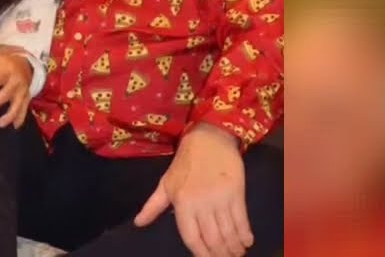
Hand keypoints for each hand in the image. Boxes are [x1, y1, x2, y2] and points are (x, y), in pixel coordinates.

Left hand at [0, 46, 34, 128]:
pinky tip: (15, 126)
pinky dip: (20, 118)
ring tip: (1, 123)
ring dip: (10, 114)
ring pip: (17, 104)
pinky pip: (24, 108)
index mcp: (6, 71)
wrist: (25, 64)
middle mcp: (15, 81)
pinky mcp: (26, 97)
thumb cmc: (4, 63)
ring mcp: (22, 90)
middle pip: (6, 93)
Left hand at [134, 122, 253, 255]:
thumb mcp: (165, 183)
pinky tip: (246, 242)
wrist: (209, 139)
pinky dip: (245, 234)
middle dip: (220, 254)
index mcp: (182, 202)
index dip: (201, 253)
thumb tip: (138, 223)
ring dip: (234, 247)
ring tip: (236, 254)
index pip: (191, 237)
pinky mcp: (237, 193)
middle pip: (213, 239)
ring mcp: (220, 199)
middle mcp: (201, 203)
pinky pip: (242, 220)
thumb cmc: (185, 163)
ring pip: (229, 232)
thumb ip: (153, 206)